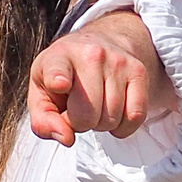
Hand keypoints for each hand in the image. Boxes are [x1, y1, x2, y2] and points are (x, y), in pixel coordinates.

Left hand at [29, 12, 170, 145]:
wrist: (99, 43)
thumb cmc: (65, 75)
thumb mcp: (42, 94)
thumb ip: (44, 121)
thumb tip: (66, 138)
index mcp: (58, 57)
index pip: (57, 70)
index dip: (57, 79)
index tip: (59, 83)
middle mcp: (90, 54)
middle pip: (87, 114)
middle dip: (81, 123)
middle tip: (78, 109)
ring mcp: (117, 61)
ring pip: (112, 118)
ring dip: (102, 124)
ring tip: (96, 106)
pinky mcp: (139, 71)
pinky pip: (135, 116)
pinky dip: (123, 126)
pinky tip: (114, 113)